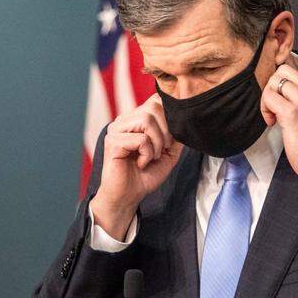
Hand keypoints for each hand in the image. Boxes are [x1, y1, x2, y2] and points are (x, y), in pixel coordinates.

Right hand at [90, 94, 182, 237]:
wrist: (129, 196)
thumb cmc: (146, 175)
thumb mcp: (169, 153)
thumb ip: (176, 135)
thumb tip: (184, 119)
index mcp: (136, 119)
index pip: (155, 100)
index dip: (169, 116)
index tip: (170, 139)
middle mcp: (125, 120)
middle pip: (153, 107)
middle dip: (166, 131)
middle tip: (162, 151)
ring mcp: (116, 129)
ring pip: (147, 120)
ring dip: (157, 143)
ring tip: (152, 157)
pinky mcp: (113, 141)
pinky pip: (140, 139)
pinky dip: (147, 153)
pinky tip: (141, 163)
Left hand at [261, 64, 297, 193]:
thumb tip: (279, 93)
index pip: (291, 71)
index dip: (279, 84)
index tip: (279, 102)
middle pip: (282, 70)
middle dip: (271, 87)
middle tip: (273, 107)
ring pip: (274, 82)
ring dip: (267, 98)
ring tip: (272, 116)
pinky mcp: (293, 114)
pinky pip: (269, 97)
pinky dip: (265, 109)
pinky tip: (272, 123)